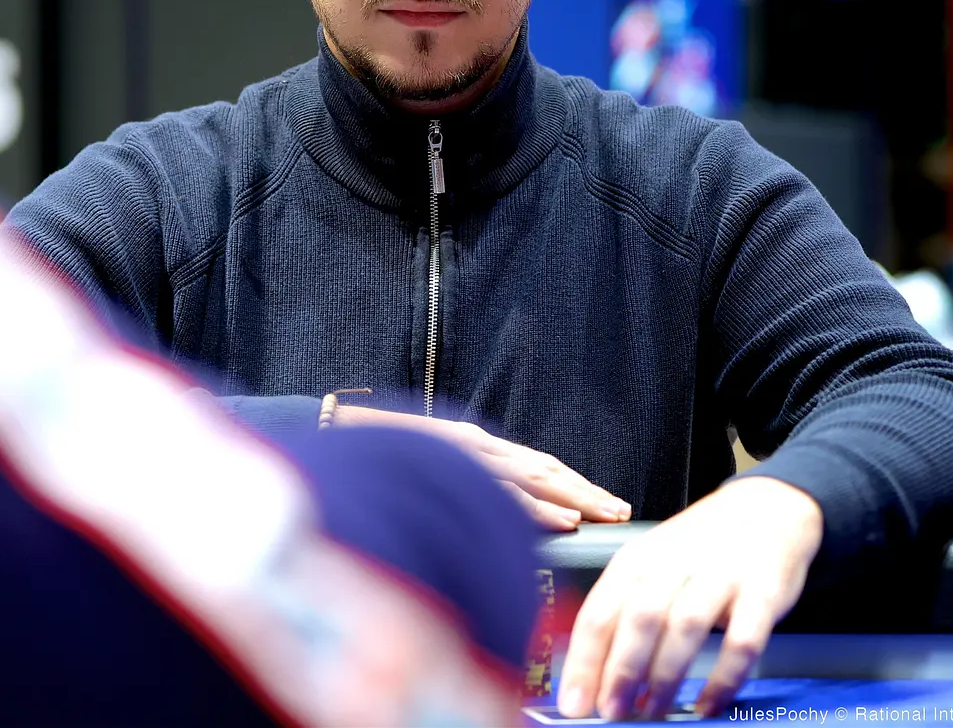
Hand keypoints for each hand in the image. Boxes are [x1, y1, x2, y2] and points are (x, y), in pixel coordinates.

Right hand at [330, 406, 629, 529]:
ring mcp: (463, 454)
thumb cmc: (375, 455)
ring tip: (602, 517)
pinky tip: (559, 523)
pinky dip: (533, 508)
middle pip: (545, 470)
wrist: (329, 430)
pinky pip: (498, 490)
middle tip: (623, 513)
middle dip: (586, 492)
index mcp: (475, 445)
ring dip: (571, 500)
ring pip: (530, 479)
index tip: (606, 505)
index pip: (537, 466)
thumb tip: (493, 517)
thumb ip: (461, 484)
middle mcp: (477, 444)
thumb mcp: (428, 466)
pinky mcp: (447, 465)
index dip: (574, 485)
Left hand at [557, 476, 822, 720]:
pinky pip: (742, 641)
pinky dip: (724, 678)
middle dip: (621, 670)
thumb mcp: (652, 564)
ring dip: (665, 675)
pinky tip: (708, 704)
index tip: (573, 702)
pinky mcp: (762, 593)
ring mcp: (721, 575)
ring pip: (685, 627)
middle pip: (640, 617)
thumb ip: (623, 609)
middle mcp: (675, 562)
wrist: (768, 509)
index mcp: (639, 558)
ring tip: (653, 711)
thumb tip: (589, 672)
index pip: (600, 610)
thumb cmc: (699, 548)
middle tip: (611, 712)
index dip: (584, 660)